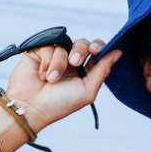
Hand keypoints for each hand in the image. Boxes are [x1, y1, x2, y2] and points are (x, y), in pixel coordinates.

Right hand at [5, 38, 119, 130]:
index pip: (96, 51)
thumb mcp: (88, 90)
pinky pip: (48, 46)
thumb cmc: (60, 104)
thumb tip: (118, 52)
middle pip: (82, 43)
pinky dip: (47, 61)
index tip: (96, 49)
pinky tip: (42, 75)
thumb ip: (103, 70)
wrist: (32, 108)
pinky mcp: (38, 53)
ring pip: (64, 44)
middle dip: (80, 50)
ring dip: (60, 63)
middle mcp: (70, 62)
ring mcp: (54, 57)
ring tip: (52, 79)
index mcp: (85, 71)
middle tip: (74, 62)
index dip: (98, 46)